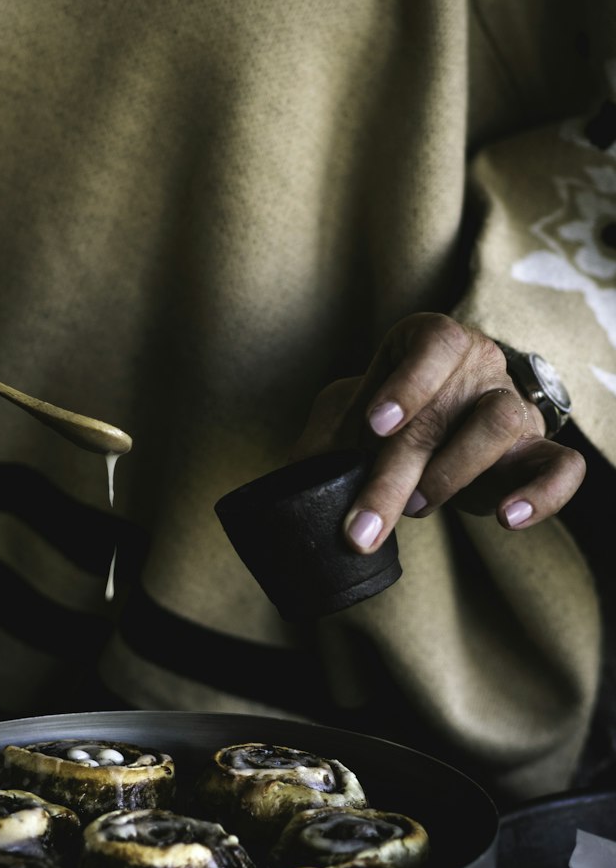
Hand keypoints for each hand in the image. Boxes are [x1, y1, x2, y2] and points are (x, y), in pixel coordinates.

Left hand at [287, 313, 585, 551]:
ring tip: (415, 507)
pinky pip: (562, 467)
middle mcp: (480, 366)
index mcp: (433, 341)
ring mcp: (513, 407)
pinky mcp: (534, 453)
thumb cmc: (376, 423)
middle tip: (361, 526)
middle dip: (399, 471)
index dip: (407, 383)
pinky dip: (542, 494)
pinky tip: (508, 518)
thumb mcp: (342, 422)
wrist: (416, 444)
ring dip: (451, 474)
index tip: (373, 426)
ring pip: (502, 423)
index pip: (435, 344)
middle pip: (451, 406)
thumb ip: (325, 444)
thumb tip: (305, 485)